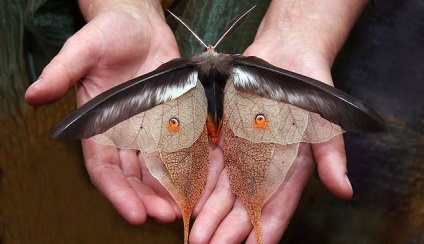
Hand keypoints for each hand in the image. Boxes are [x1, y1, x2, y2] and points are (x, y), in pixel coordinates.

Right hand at [25, 0, 193, 224]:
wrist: (139, 23)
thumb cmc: (107, 33)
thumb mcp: (83, 50)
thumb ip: (62, 73)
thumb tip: (33, 95)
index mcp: (99, 126)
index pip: (104, 169)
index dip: (117, 193)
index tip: (134, 215)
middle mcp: (125, 133)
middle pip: (135, 176)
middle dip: (148, 198)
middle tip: (167, 216)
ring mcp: (150, 127)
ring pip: (159, 167)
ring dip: (170, 188)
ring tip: (185, 206)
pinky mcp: (172, 116)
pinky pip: (181, 144)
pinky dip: (189, 163)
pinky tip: (201, 179)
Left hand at [189, 0, 367, 241]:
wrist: (285, 57)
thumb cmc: (309, 91)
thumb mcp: (323, 120)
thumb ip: (331, 155)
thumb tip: (345, 191)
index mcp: (289, 171)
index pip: (276, 209)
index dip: (264, 232)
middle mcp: (263, 168)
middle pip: (244, 207)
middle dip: (227, 230)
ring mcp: (242, 154)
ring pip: (223, 191)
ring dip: (210, 214)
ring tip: (196, 235)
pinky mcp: (225, 139)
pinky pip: (210, 166)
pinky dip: (199, 185)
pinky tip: (188, 202)